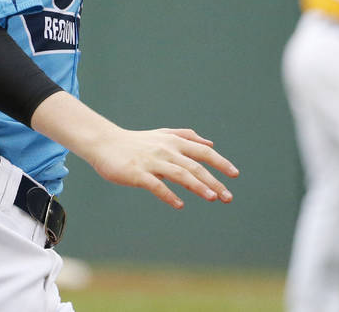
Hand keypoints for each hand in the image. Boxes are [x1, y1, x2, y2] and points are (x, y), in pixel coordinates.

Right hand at [88, 127, 238, 208]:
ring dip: (198, 186)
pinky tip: (179, 204)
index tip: (234, 175)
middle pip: (195, 165)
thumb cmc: (134, 141)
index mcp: (173, 142)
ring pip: (180, 174)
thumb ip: (186, 137)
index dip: (220, 162)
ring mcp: (151, 161)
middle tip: (228, 197)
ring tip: (212, 198)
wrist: (103, 143)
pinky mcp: (137, 173)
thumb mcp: (162, 134)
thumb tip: (211, 143)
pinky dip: (168, 194)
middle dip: (214, 181)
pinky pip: (156, 185)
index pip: (203, 152)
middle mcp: (165, 150)